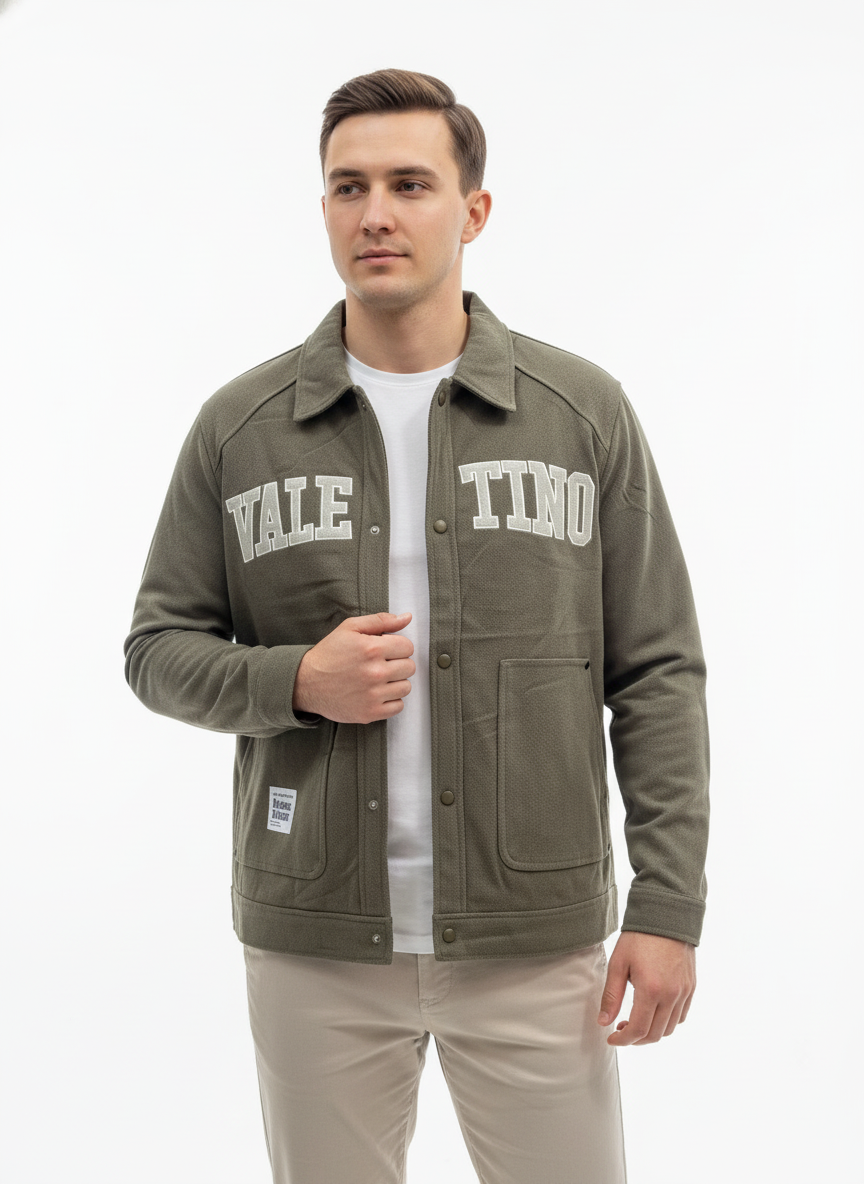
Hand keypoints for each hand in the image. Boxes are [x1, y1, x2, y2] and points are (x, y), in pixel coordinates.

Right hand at [292, 611, 414, 723]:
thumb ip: (381, 621)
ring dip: (396, 682)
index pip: (408, 647)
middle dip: (398, 663)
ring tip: (378, 679)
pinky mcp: (370, 713)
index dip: (398, 646)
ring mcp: (373, 695)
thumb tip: (407, 618)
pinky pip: (398, 706)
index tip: (386, 650)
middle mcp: (375, 672)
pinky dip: (391, 701)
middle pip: (409, 667)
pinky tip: (377, 693)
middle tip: (381, 664)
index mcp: (372, 648)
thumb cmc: (328, 654)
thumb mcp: (350, 628)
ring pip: (406, 687)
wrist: (306, 683)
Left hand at [598, 931, 695, 1045]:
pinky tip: (653, 1012)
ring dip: (651, 1032)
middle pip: (655, 1034)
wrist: (666, 916)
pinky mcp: (691, 987)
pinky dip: (667, 1022)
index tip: (611, 1038)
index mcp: (651, 990)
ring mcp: (684, 992)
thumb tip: (604, 1022)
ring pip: (670, 1029)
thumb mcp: (618, 963)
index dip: (623, 1040)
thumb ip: (611, 996)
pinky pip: (681, 1016)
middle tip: (620, 1030)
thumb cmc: (639, 938)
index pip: (638, 1030)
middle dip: (635, 1039)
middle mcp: (671, 995)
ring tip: (635, 1021)